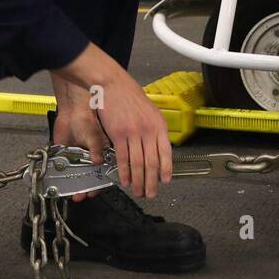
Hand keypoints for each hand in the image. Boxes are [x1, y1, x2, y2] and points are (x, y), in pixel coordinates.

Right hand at [52, 45, 172, 198]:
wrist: (113, 85)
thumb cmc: (130, 96)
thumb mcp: (150, 111)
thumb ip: (154, 129)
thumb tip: (158, 147)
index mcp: (159, 125)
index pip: (166, 153)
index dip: (166, 169)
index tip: (165, 181)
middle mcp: (148, 130)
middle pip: (152, 162)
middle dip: (151, 181)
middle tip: (150, 193)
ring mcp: (133, 133)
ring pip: (137, 163)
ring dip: (138, 180)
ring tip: (138, 191)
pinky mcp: (118, 134)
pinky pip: (122, 158)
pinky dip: (124, 172)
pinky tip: (125, 180)